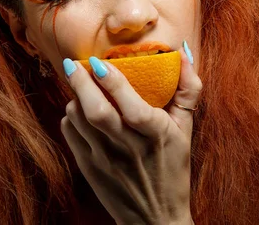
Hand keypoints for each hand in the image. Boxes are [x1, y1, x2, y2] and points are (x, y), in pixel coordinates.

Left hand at [61, 44, 201, 224]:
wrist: (155, 217)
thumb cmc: (173, 166)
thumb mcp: (186, 128)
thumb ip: (188, 88)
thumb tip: (182, 51)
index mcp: (156, 135)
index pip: (131, 107)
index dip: (113, 82)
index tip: (98, 61)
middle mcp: (129, 148)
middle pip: (97, 112)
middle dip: (80, 83)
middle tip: (71, 63)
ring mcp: (105, 160)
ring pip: (79, 120)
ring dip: (75, 97)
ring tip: (79, 84)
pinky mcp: (89, 168)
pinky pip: (71, 133)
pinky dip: (70, 117)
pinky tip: (79, 109)